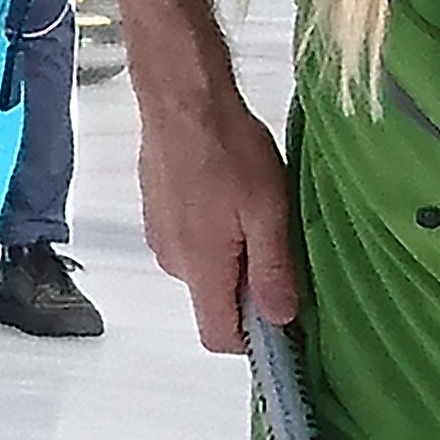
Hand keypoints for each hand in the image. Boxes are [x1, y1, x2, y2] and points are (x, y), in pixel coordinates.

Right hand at [136, 77, 302, 351]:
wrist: (182, 100)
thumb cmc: (224, 146)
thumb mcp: (268, 211)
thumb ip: (273, 270)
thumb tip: (281, 317)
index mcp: (202, 267)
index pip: (219, 337)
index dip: (252, 339)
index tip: (279, 317)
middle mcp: (174, 261)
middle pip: (215, 303)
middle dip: (247, 287)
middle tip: (274, 239)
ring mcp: (161, 239)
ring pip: (205, 271)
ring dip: (232, 255)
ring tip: (250, 208)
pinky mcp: (158, 218)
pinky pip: (191, 244)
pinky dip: (213, 233)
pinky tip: (228, 195)